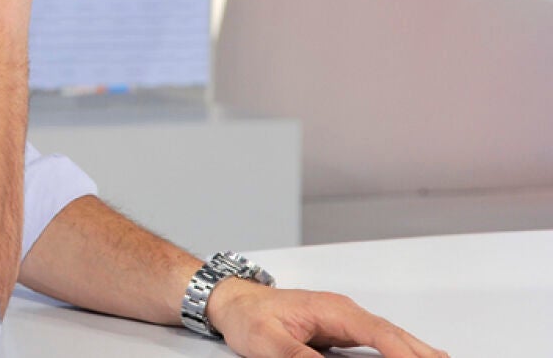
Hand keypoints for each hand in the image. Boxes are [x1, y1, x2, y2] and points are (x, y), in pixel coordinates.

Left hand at [207, 279, 448, 357]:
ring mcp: (344, 319)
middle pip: (393, 333)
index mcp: (332, 310)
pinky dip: (399, 350)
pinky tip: (415, 356)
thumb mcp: (270, 344)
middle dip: (422, 352)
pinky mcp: (340, 329)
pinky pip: (378, 341)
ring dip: (416, 351)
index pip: (379, 332)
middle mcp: (344, 312)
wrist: (232, 301)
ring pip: (390, 336)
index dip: (404, 352)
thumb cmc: (248, 317)